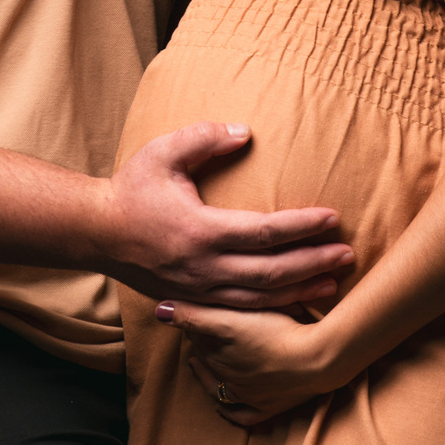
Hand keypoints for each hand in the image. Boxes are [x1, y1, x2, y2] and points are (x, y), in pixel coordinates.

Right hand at [101, 121, 352, 310]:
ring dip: (301, 290)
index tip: (332, 217)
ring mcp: (200, 290)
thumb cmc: (132, 188)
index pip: (264, 232)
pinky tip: (297, 302)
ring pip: (261, 299)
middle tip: (348, 253)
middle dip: (313, 263)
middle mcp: (204, 267)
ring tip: (334, 281)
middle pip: (272, 273)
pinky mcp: (195, 301)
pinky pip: (243, 312)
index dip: (302, 226)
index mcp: (201, 231)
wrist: (96, 232)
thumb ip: (204, 138)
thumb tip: (245, 133)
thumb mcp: (164, 152)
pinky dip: (275, 310)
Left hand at [155, 297, 342, 426]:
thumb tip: (158, 309)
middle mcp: (227, 377)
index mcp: (218, 354)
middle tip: (206, 326)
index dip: (196, 320)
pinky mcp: (266, 408)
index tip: (199, 306)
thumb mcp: (233, 316)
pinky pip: (239, 414)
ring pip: (218, 385)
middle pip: (207, 358)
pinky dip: (227, 408)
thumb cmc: (279, 330)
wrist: (319, 359)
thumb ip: (195, 313)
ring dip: (209, 371)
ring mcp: (246, 395)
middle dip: (203, 343)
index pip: (196, 335)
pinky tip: (221, 403)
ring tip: (202, 358)